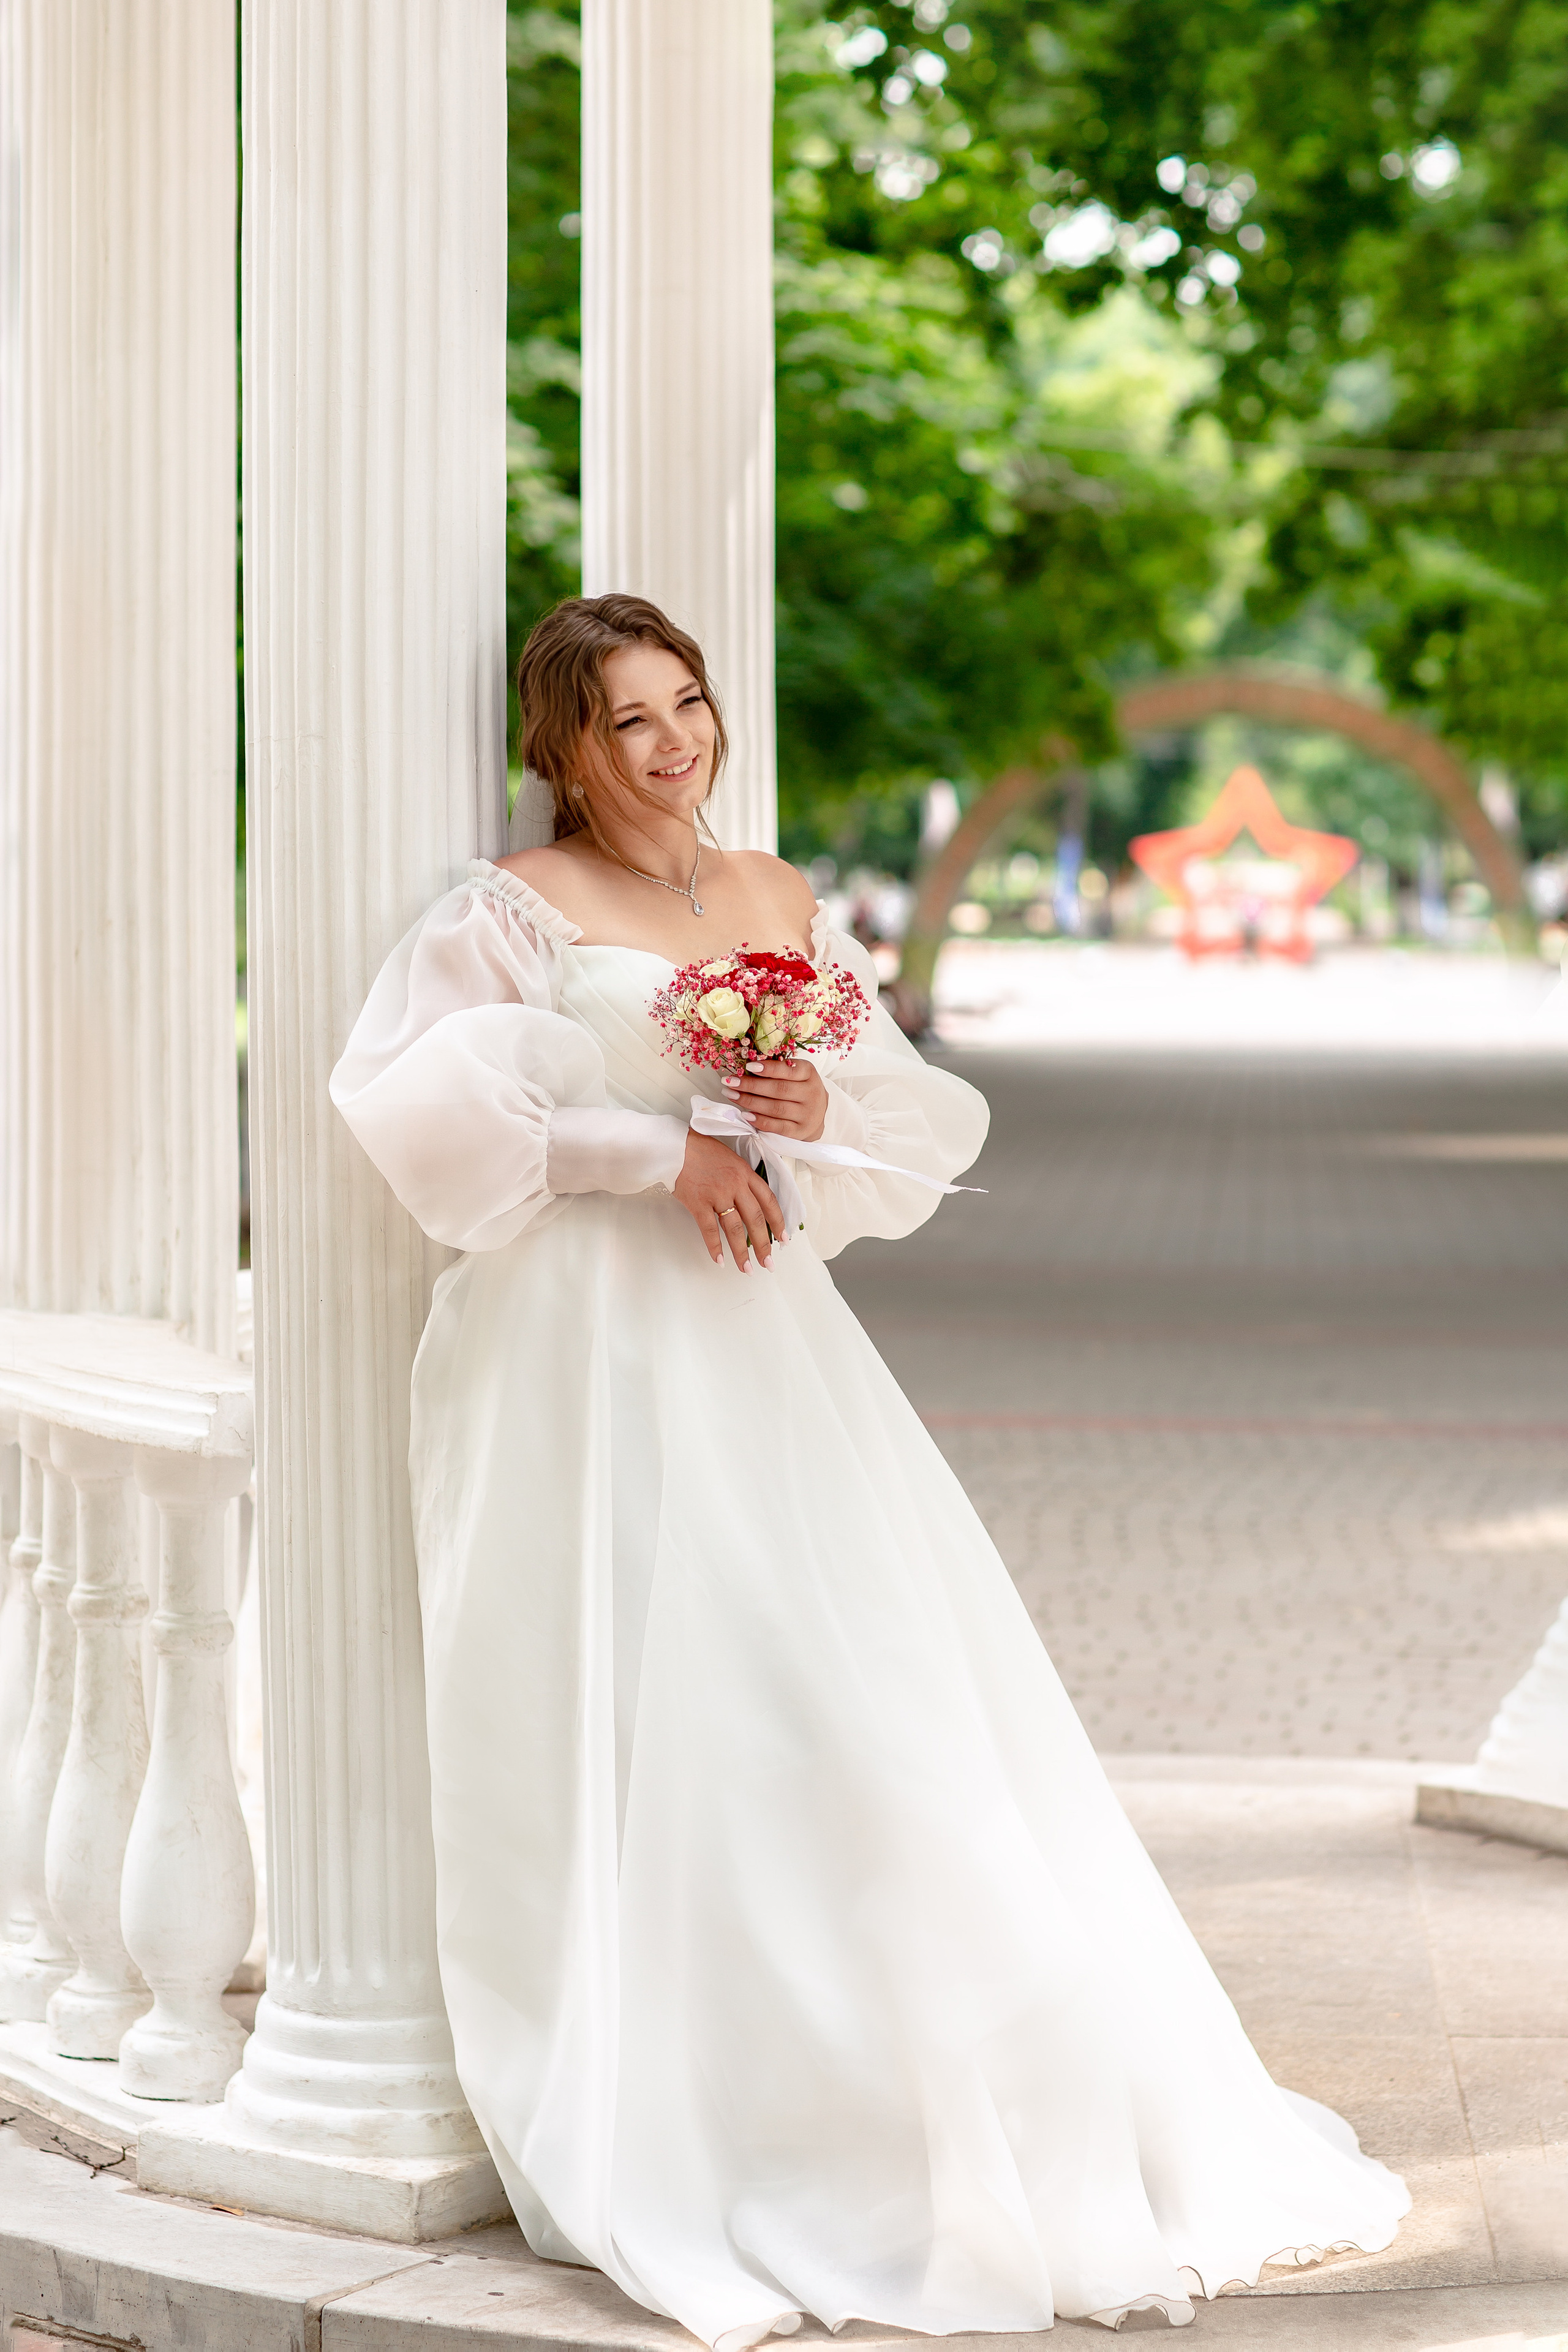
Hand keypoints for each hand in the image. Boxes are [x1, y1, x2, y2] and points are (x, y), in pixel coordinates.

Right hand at [673, 1130, 785, 1271]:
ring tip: (746, 1269)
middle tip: (768, 1263)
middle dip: (763, 1245)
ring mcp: (717, 1195)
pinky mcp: (698, 1203)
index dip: (778, 1222)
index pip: (768, 1201)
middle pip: (755, 1219)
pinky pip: (710, 1230)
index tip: (783, 1239)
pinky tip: (720, 1260)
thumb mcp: (730, 1159)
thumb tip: (748, 1202)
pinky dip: (715, 1247)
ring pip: (735, 1229)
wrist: (676, 1146)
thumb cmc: (700, 1150)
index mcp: (745, 1173)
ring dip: (741, 1252)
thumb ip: (741, 1179)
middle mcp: (735, 1185)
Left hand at [724, 1057, 827, 1142]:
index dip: (769, 1068)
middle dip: (751, 1085)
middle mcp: (811, 1094)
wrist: (816, 1115)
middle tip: (731, 1082)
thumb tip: (748, 1068)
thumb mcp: (796, 1075)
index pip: (789, 1070)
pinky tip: (745, 1114)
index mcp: (810, 1074)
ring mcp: (807, 1114)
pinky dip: (760, 1120)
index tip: (749, 1066)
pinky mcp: (800, 1131)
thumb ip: (778, 1070)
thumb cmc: (800, 1089)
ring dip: (750, 1101)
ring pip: (776, 1108)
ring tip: (732, 1095)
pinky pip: (777, 1126)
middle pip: (779, 1089)